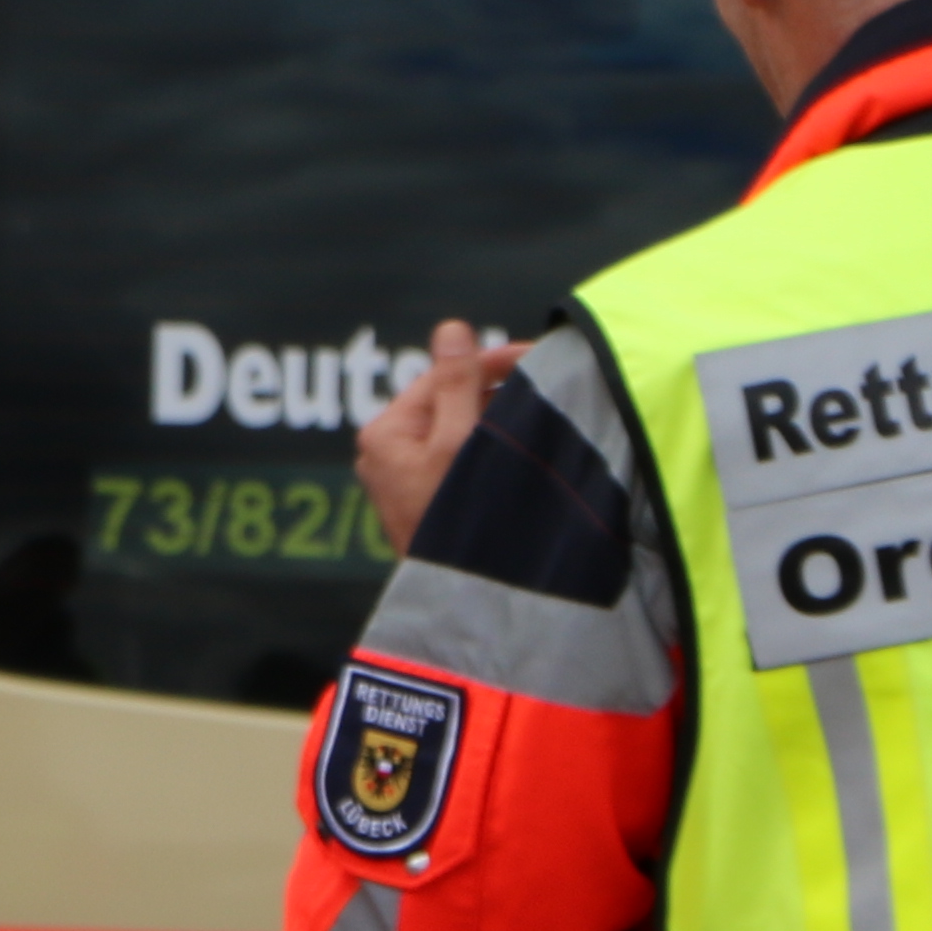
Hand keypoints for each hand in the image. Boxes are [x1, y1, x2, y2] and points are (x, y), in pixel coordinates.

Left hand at [350, 318, 523, 553]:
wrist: (464, 601)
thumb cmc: (456, 523)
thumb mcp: (459, 443)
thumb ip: (457, 383)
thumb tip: (451, 330)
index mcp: (386, 434)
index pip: (442, 376)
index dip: (490, 361)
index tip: (536, 355)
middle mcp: (387, 454)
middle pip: (449, 402)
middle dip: (494, 391)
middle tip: (545, 383)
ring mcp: (405, 481)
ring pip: (456, 431)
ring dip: (494, 419)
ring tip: (540, 415)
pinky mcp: (426, 503)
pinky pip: (458, 459)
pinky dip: (486, 447)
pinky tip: (520, 447)